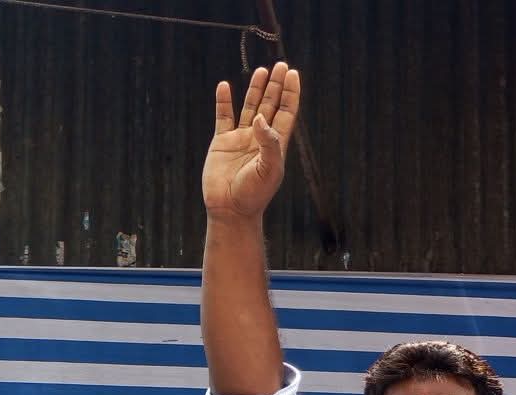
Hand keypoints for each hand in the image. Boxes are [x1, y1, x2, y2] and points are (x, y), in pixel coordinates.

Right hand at [203, 62, 300, 220]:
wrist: (231, 209)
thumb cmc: (255, 193)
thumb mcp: (269, 169)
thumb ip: (269, 143)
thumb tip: (262, 119)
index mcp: (276, 144)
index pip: (286, 112)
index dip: (291, 93)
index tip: (293, 74)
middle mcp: (260, 138)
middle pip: (270, 105)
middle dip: (276, 86)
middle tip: (280, 65)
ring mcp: (241, 138)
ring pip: (250, 107)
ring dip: (255, 89)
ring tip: (261, 71)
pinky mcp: (221, 142)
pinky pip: (223, 116)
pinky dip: (223, 101)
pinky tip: (225, 86)